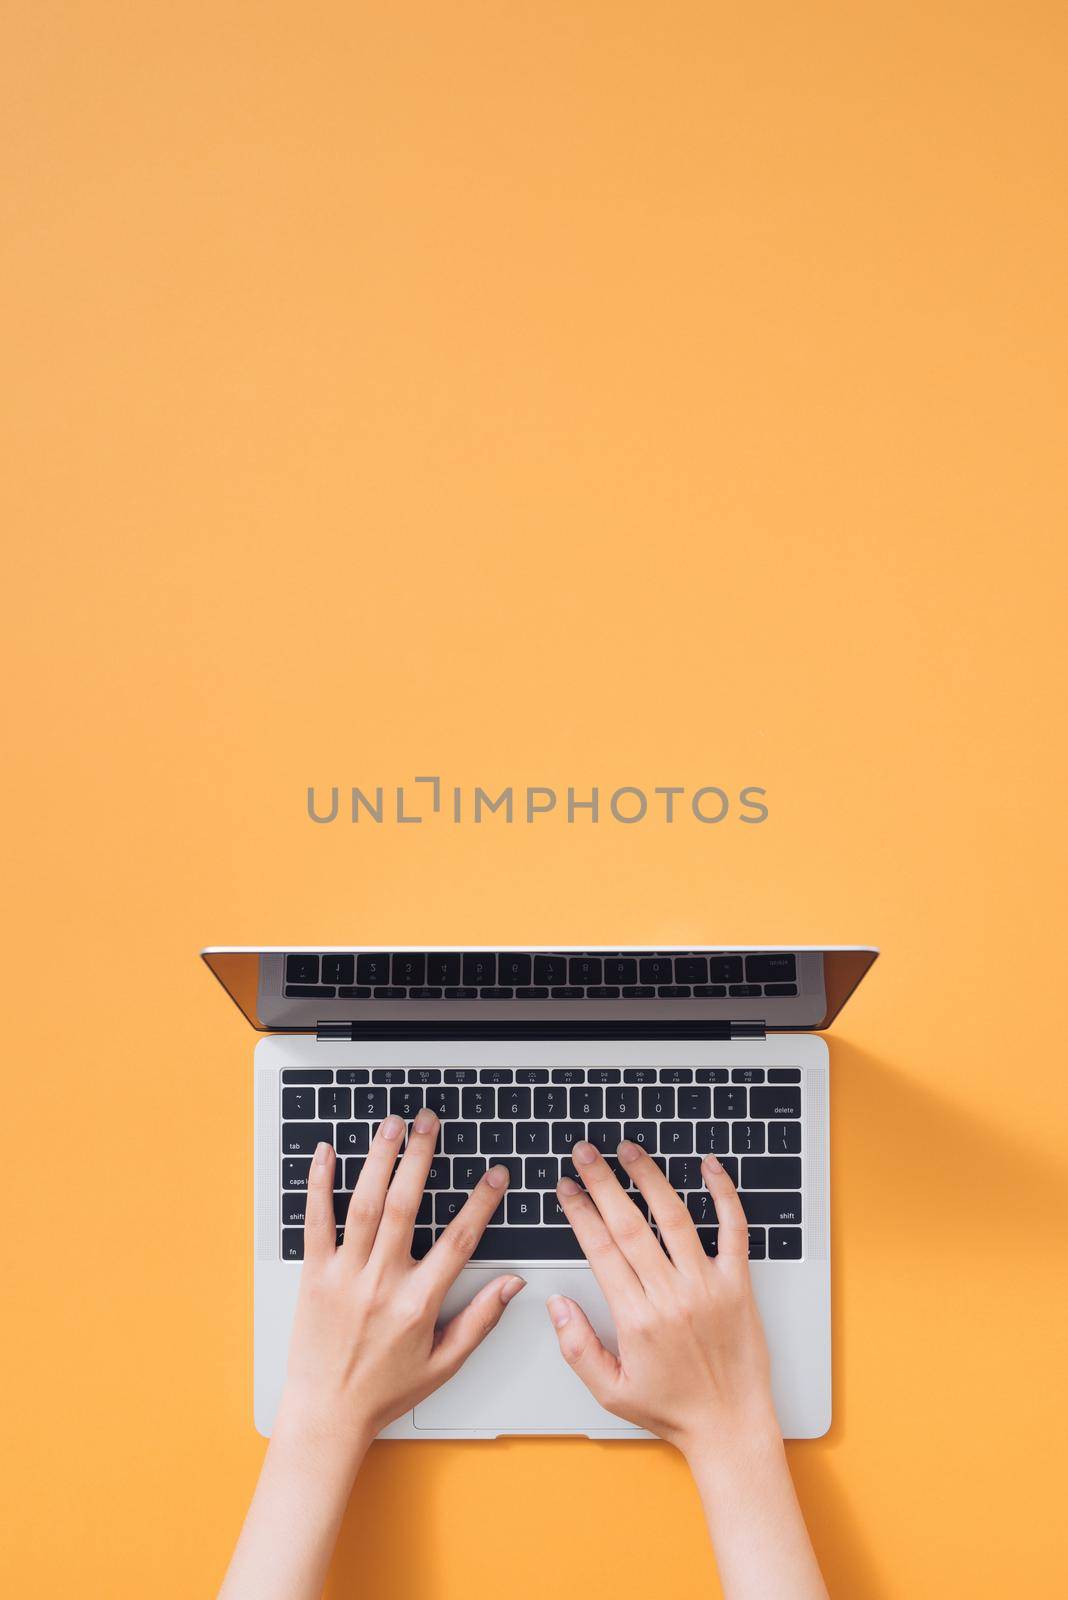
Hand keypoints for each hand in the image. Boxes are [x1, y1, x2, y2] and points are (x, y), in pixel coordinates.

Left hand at [277, 1110, 524, 1460]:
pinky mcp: (313, 1277)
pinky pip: (316, 1222)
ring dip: (378, 1159)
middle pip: (405, 1205)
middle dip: (420, 1156)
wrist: (326, 1415)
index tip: (495, 1174)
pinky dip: (319, 1185)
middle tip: (428, 1121)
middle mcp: (382, 1283)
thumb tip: (513, 1284)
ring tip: (390, 1124)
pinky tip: (325, 1153)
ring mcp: (344, 1277)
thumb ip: (480, 1319)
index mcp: (418, 1304)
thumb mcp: (444, 1363)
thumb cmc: (384, 1391)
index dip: (481, 1203)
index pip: (459, 1241)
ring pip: (364, 1205)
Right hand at [547, 1140, 777, 1456]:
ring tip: (629, 1149)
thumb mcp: (610, 1390)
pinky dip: (723, 1194)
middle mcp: (671, 1296)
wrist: (731, 1428)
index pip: (600, 1249)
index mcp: (636, 1319)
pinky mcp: (739, 1284)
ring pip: (675, 1217)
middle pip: (630, 1224)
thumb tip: (555, 1304)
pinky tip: (708, 1166)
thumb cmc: (673, 1411)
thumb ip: (577, 1346)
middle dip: (603, 1182)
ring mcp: (708, 1286)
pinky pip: (734, 1230)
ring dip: (649, 1177)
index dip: (579, 1212)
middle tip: (585, 1152)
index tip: (565, 1187)